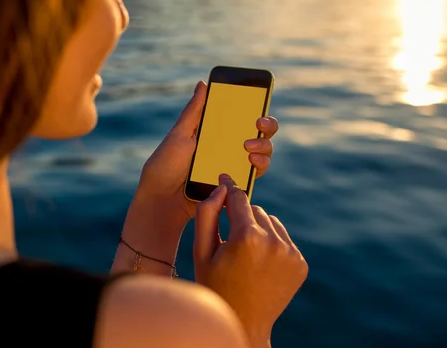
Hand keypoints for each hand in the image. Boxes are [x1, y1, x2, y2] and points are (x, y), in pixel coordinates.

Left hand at [113, 82, 278, 276]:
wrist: (163, 200)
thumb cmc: (165, 165)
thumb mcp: (179, 135)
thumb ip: (194, 111)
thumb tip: (203, 83)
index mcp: (215, 132)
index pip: (242, 117)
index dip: (255, 109)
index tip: (257, 106)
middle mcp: (228, 147)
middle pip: (259, 133)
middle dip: (267, 126)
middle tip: (258, 124)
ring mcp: (234, 166)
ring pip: (263, 152)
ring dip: (264, 146)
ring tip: (249, 148)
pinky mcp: (236, 185)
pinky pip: (255, 173)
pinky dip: (260, 165)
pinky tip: (251, 162)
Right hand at [194, 174, 307, 345]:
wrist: (244, 323)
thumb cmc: (216, 285)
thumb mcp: (201, 251)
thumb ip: (207, 214)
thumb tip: (221, 189)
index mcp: (247, 237)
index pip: (239, 197)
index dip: (229, 188)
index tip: (224, 177)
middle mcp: (274, 242)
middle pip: (255, 209)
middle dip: (242, 218)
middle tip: (230, 240)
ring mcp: (291, 254)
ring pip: (271, 221)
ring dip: (258, 229)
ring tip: (245, 253)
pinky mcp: (300, 263)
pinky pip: (283, 238)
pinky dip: (272, 243)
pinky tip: (259, 262)